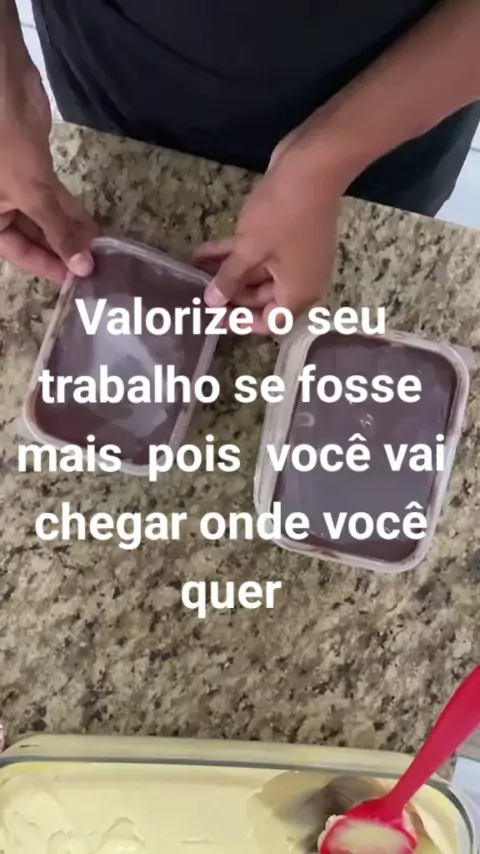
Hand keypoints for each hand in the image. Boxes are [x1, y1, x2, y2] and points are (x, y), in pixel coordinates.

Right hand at [0, 60, 97, 283]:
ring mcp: (14, 188)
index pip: (18, 254)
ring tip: (99, 250)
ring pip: (44, 217)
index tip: (76, 280)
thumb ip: (58, 231)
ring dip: (70, 231)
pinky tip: (92, 226)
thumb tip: (82, 268)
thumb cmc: (5, 146)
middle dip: (62, 249)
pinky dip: (69, 211)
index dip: (47, 267)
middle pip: (31, 238)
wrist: (3, 88)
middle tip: (94, 266)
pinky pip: (51, 198)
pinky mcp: (32, 170)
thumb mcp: (32, 194)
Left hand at [196, 133, 344, 334]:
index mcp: (298, 293)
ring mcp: (296, 257)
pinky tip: (204, 252)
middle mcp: (301, 281)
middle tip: (199, 293)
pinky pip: (261, 253)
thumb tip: (213, 302)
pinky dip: (236, 254)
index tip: (214, 317)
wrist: (312, 166)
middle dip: (231, 295)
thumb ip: (229, 278)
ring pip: (259, 274)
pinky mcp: (289, 236)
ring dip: (229, 272)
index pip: (270, 323)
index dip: (241, 322)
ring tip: (195, 272)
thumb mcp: (249, 250)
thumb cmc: (282, 215)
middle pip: (263, 300)